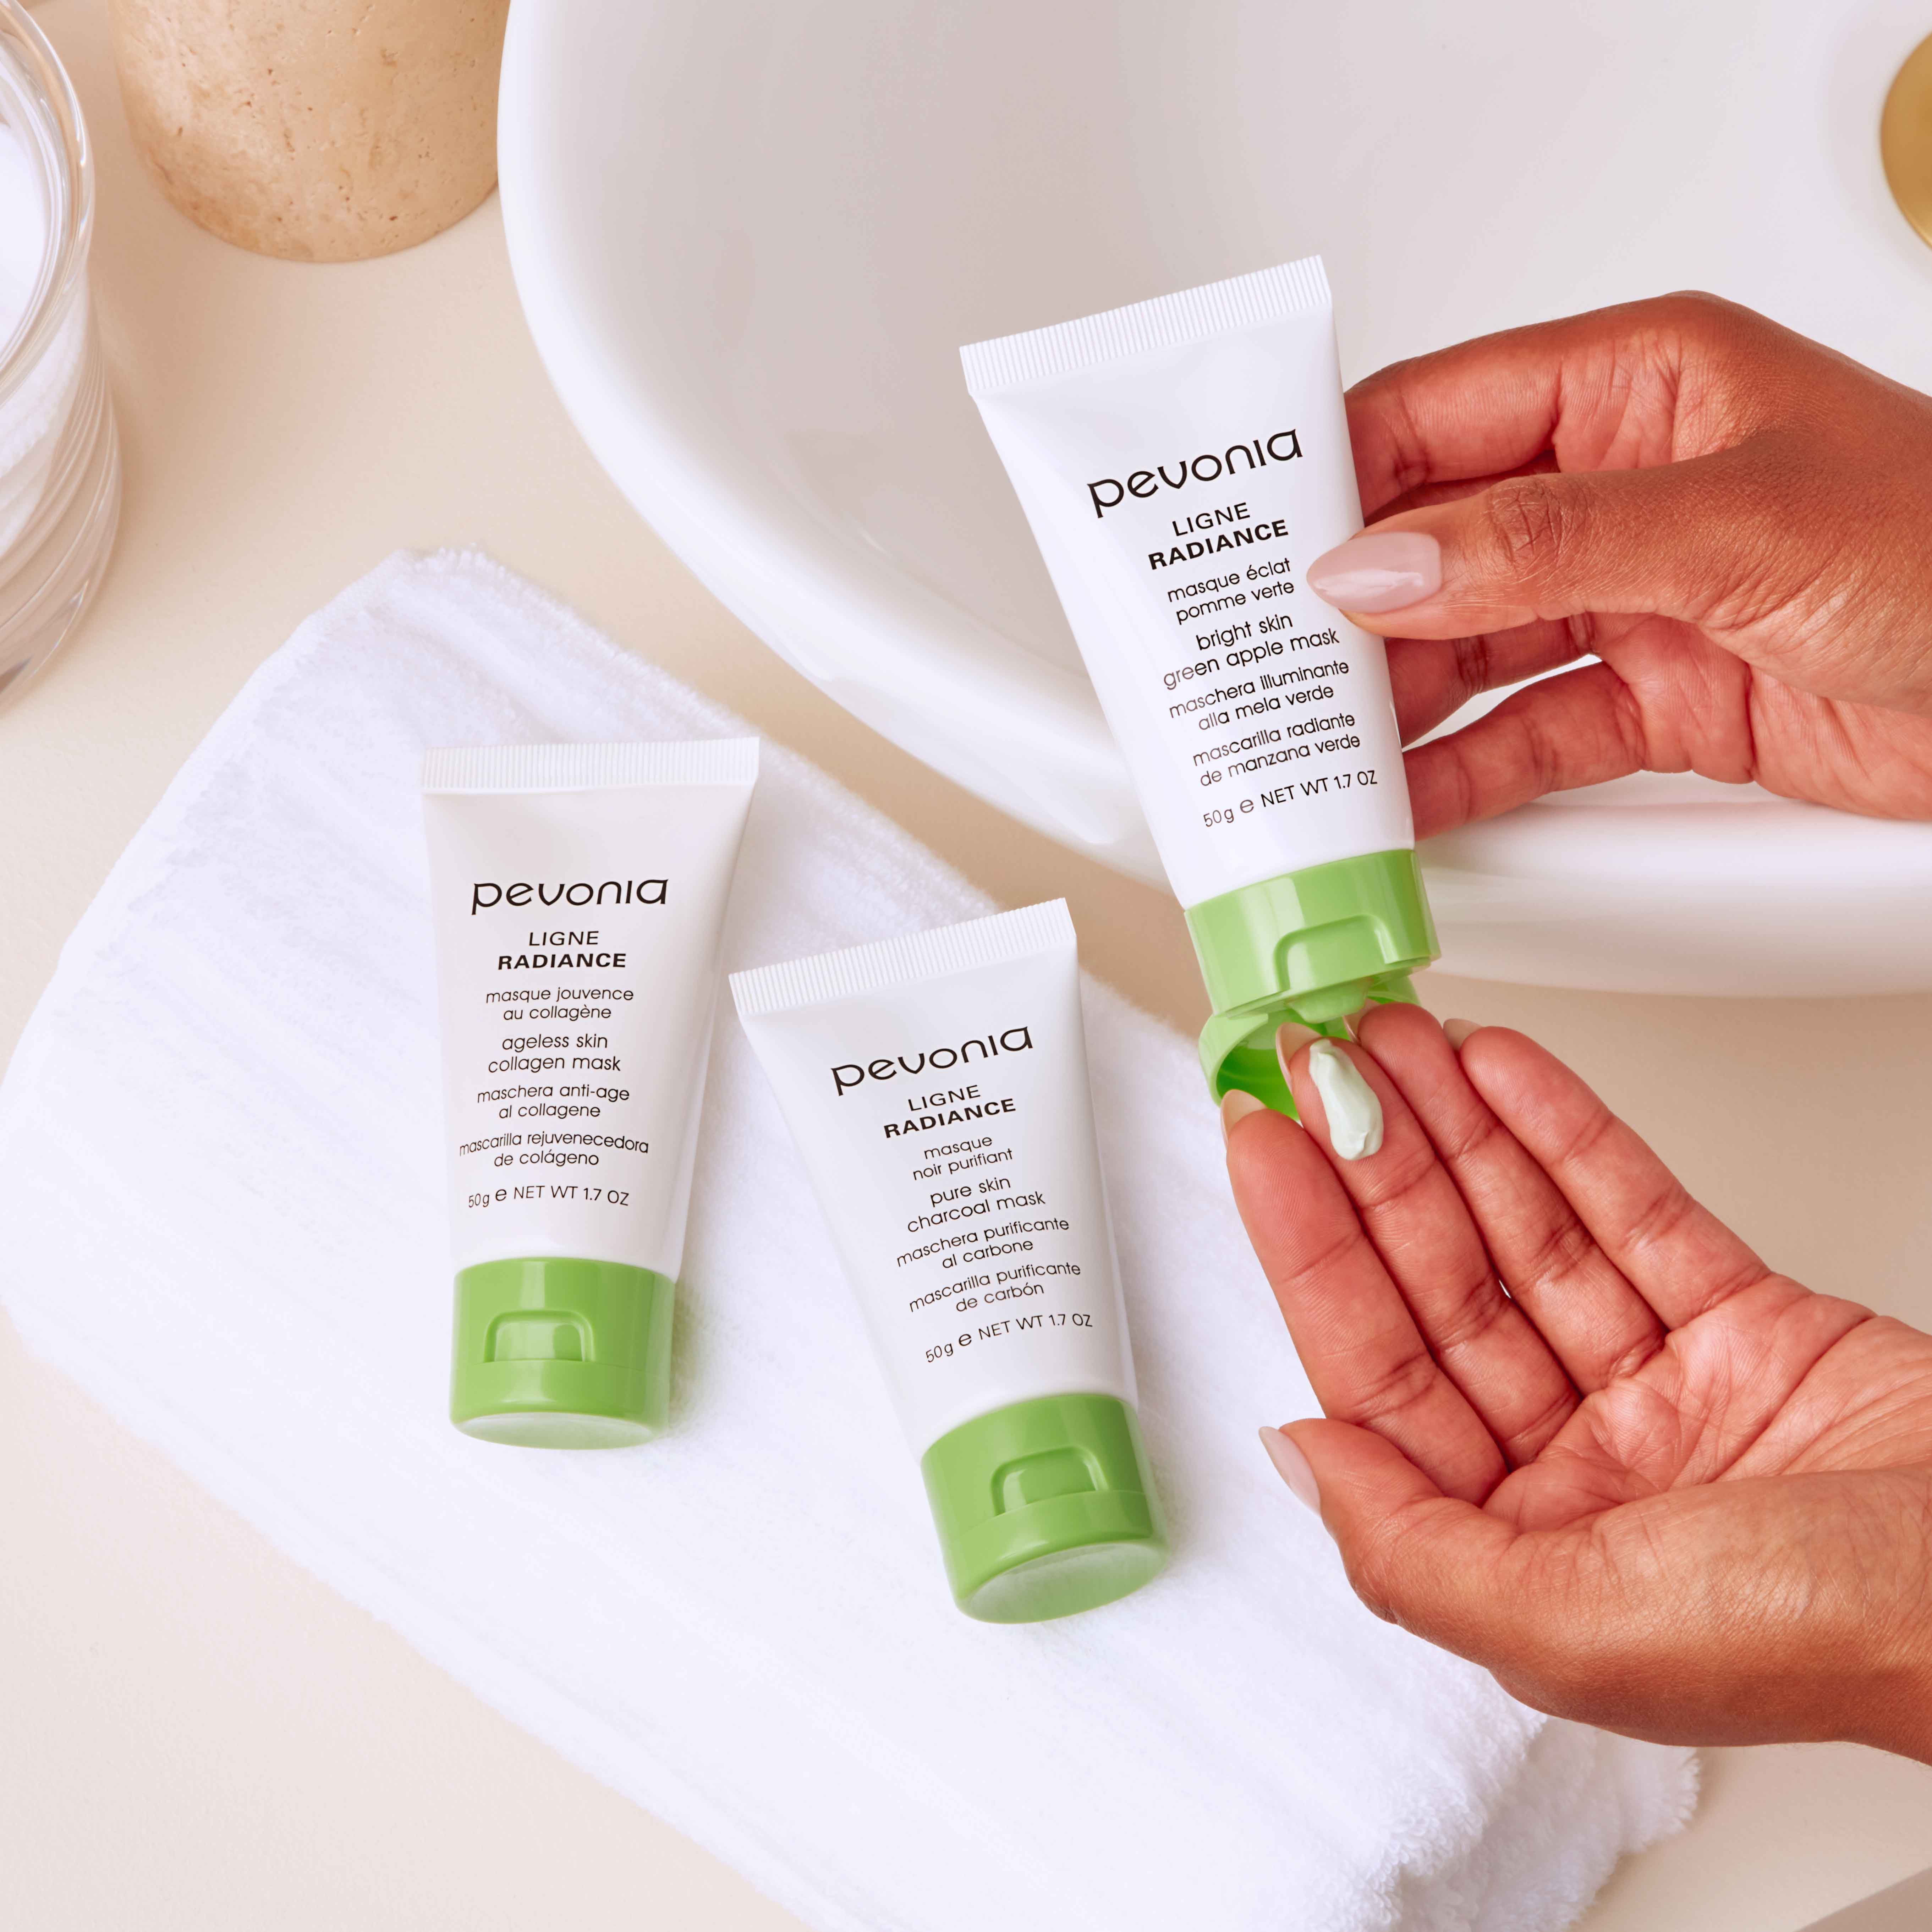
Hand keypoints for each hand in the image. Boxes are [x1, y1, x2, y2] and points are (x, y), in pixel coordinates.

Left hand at [1224, 1003, 1931, 1757]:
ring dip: (1454, 1129)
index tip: (1264, 1139)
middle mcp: (1579, 1467)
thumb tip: (1299, 1456)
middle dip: (1373, 1164)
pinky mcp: (1741, 1327)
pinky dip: (1562, 1134)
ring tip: (1389, 1039)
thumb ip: (1410, 1549)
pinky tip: (1497, 1070)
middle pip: (1440, 1284)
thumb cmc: (1837, 1636)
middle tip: (1317, 1062)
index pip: (1376, 1364)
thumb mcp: (1576, 1629)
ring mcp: (1660, 1390)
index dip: (1309, 1243)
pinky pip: (1627, 1212)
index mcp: (1522, 1545)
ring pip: (1523, 1233)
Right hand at [1304, 294, 1931, 834]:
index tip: (1254, 542)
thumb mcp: (1736, 519)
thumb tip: (1384, 562)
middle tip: (1261, 663)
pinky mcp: (1652, 696)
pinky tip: (1403, 800)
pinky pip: (1525, 732)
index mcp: (1633, 387)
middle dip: (1345, 606)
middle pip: (1434, 543)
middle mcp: (1617, 488)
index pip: (1437, 416)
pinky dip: (1462, 772)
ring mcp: (1630, 597)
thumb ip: (1543, 544)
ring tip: (1313, 745)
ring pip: (1466, 647)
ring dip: (1390, 701)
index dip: (1334, 476)